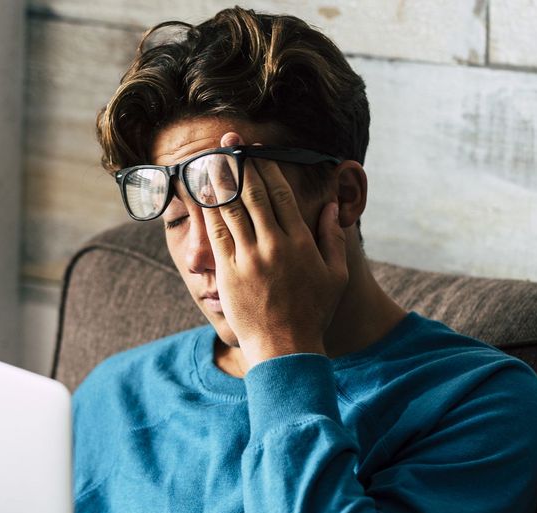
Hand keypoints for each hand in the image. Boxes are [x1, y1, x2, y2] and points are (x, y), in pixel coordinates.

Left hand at [200, 132, 348, 368]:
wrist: (284, 348)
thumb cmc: (312, 313)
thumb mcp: (335, 275)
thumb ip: (333, 238)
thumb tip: (330, 206)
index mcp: (300, 241)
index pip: (279, 193)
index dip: (264, 168)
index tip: (255, 151)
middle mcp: (273, 244)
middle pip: (252, 193)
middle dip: (238, 163)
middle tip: (227, 141)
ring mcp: (249, 258)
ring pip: (230, 208)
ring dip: (218, 179)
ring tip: (209, 157)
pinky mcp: (228, 272)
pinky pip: (215, 233)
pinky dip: (208, 210)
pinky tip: (201, 192)